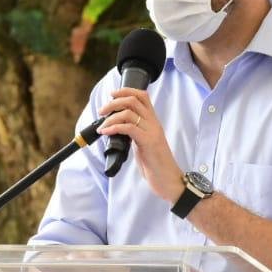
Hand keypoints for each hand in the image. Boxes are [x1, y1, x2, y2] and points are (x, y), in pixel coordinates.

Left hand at [97, 88, 185, 204]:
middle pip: (133, 100)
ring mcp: (152, 132)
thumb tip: (117, 127)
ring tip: (101, 126)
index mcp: (153, 122)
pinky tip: (106, 132)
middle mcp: (153, 123)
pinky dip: (114, 127)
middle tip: (102, 111)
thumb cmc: (155, 164)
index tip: (112, 95)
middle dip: (114, 102)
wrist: (169, 180)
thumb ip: (134, 133)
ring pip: (128, 113)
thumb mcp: (143, 143)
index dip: (126, 91)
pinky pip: (129, 128)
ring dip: (110, 117)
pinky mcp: (148, 142)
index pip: (142, 96)